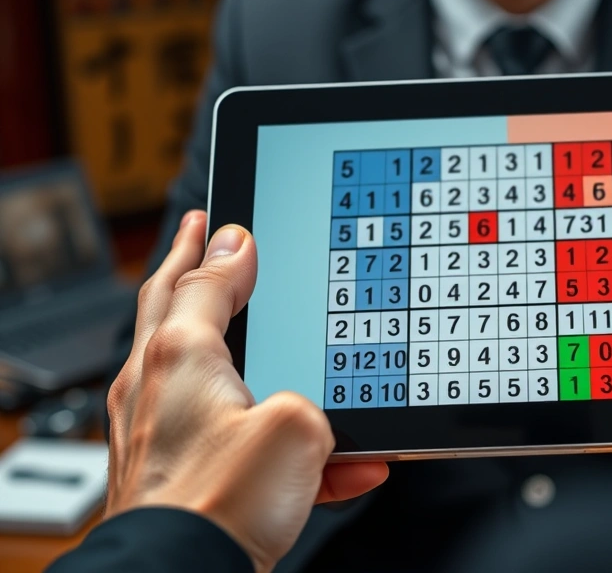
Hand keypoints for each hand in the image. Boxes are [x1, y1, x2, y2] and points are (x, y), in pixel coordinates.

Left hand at [105, 211, 387, 572]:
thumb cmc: (221, 506)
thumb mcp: (295, 428)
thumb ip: (305, 392)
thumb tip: (294, 396)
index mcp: (180, 358)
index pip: (199, 281)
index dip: (224, 251)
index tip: (232, 227)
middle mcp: (156, 388)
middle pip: (168, 310)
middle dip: (187, 268)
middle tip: (197, 239)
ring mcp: (155, 432)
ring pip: (189, 368)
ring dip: (222, 341)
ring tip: (243, 322)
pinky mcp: (168, 475)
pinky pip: (221, 437)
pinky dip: (264, 434)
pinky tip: (335, 463)